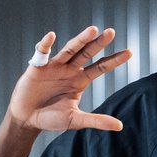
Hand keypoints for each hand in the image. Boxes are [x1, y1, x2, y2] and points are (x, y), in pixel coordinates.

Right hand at [9, 26, 131, 132]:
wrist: (27, 119)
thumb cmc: (51, 118)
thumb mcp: (75, 120)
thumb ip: (96, 120)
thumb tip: (120, 126)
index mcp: (80, 80)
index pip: (101, 67)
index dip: (114, 60)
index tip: (130, 52)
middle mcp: (70, 70)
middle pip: (87, 53)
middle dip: (99, 43)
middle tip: (111, 32)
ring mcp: (55, 66)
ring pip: (70, 49)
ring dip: (80, 39)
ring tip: (92, 30)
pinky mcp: (37, 67)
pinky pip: (42, 53)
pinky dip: (46, 44)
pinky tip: (51, 36)